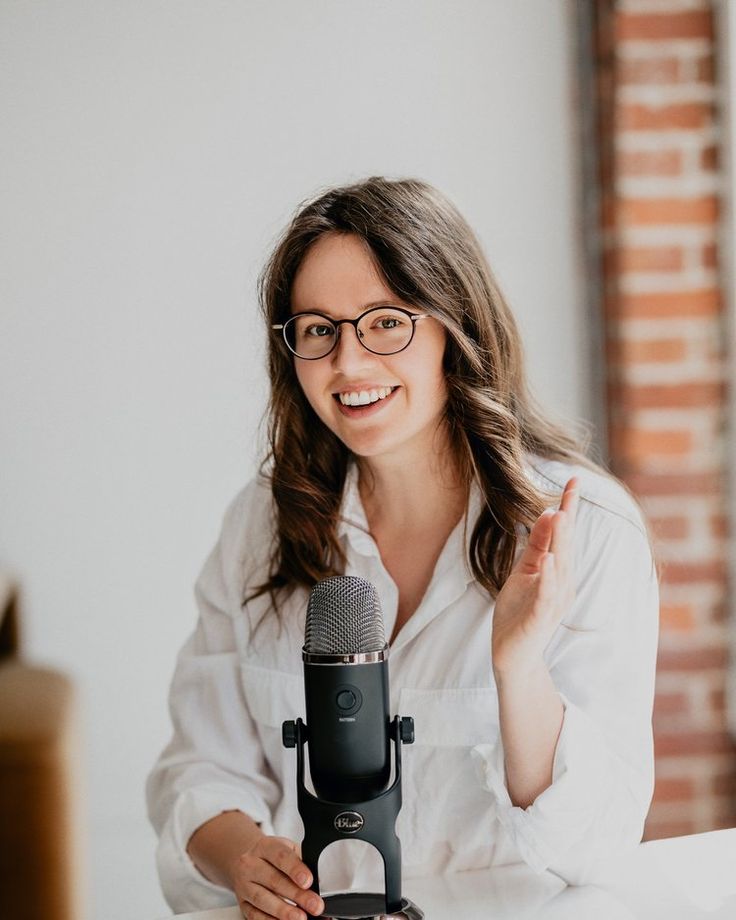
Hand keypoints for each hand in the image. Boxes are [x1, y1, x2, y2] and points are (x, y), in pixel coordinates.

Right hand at [231, 835, 324, 919]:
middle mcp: (251, 864)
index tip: (308, 881)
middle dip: (297, 895)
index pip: (281, 856)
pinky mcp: (242, 903)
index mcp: (265, 847)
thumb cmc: (273, 857)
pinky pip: (254, 915)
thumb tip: (319, 882)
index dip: (295, 869)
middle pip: (274, 880)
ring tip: (301, 917)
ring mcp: (244, 885)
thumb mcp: (287, 849)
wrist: (248, 861)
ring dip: (283, 911)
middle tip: (315, 905)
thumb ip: (301, 862)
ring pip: (262, 899)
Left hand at [491, 477, 578, 679]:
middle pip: (566, 546)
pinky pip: (545, 595)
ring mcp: (552, 601)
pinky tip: (548, 561)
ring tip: (560, 515)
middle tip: (570, 488)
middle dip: (568, 517)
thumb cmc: (520, 612)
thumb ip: (536, 545)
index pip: (565, 534)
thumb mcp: (524, 572)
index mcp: (558, 571)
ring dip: (560, 542)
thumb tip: (547, 512)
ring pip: (559, 567)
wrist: (513, 655)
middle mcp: (562, 583)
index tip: (574, 479)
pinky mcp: (540, 618)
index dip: (570, 506)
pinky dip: (548, 578)